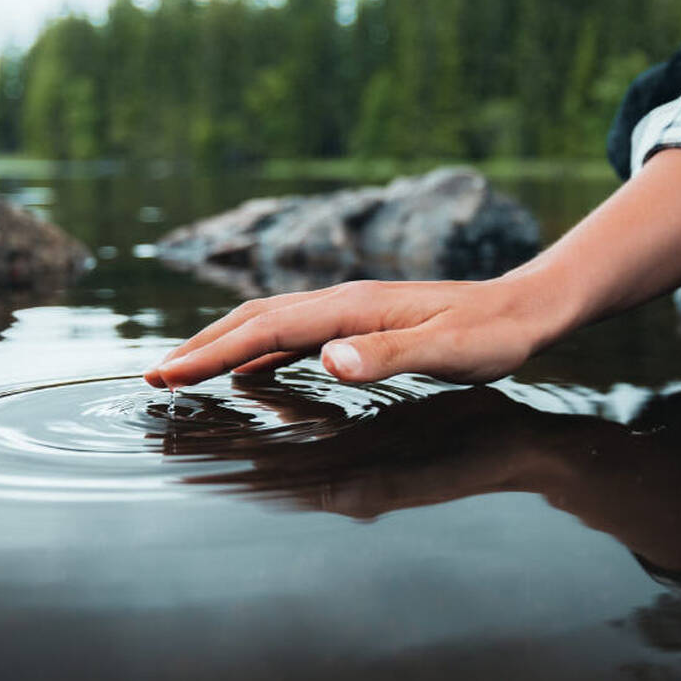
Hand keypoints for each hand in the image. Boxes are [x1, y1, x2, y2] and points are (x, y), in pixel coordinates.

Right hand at [142, 275, 567, 388]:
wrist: (524, 309)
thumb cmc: (491, 336)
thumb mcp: (448, 351)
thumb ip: (388, 356)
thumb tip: (327, 360)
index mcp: (353, 308)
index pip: (267, 329)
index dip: (213, 353)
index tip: (167, 375)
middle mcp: (343, 302)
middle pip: (255, 319)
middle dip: (202, 347)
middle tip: (155, 378)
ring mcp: (350, 311)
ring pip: (270, 325)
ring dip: (224, 347)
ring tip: (185, 372)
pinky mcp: (362, 324)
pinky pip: (295, 337)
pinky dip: (260, 352)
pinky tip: (251, 371)